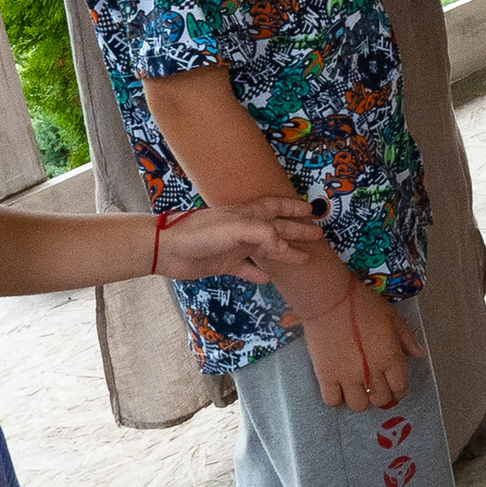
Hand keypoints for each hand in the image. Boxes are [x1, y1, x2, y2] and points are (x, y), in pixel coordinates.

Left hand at [156, 195, 325, 280]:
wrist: (169, 250)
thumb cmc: (200, 233)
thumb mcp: (235, 228)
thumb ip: (263, 234)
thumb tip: (285, 247)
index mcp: (247, 215)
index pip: (276, 208)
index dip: (293, 208)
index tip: (310, 210)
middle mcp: (244, 229)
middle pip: (276, 228)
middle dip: (296, 231)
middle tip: (316, 235)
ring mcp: (235, 247)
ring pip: (266, 249)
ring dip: (284, 253)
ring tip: (303, 258)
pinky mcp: (224, 264)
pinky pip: (246, 269)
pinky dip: (258, 274)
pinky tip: (268, 278)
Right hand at [301, 279, 420, 408]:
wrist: (328, 298)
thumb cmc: (361, 303)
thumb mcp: (390, 316)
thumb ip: (406, 338)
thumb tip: (419, 354)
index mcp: (390, 357)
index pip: (400, 387)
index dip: (399, 390)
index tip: (395, 386)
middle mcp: (371, 371)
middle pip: (381, 399)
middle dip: (381, 394)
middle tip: (376, 385)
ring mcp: (347, 376)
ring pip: (358, 406)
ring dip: (360, 399)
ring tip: (357, 387)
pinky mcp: (325, 375)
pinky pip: (332, 401)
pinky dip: (337, 398)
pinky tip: (338, 387)